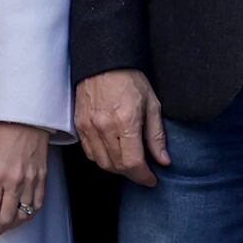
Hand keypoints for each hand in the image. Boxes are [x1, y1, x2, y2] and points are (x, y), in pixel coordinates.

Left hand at [0, 121, 52, 237]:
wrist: (26, 119)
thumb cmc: (3, 132)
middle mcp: (14, 182)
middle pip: (5, 218)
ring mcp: (30, 181)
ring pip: (23, 215)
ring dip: (12, 225)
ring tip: (4, 226)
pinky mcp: (42, 178)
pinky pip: (37, 204)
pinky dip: (29, 215)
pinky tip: (22, 216)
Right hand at [73, 69, 168, 186]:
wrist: (104, 62)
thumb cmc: (130, 79)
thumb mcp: (152, 104)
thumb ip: (157, 135)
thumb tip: (163, 160)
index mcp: (126, 121)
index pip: (133, 163)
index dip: (144, 176)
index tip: (152, 179)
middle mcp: (104, 126)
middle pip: (117, 166)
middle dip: (132, 174)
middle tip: (143, 172)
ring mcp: (89, 126)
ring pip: (102, 162)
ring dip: (117, 168)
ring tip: (129, 164)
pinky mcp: (79, 125)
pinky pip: (89, 152)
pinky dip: (101, 159)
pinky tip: (112, 153)